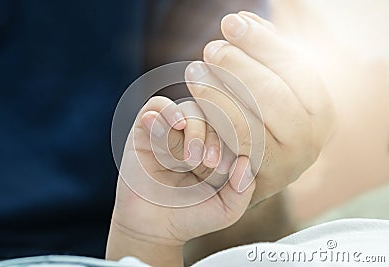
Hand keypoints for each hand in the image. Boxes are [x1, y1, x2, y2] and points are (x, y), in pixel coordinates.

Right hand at [107, 96, 254, 265]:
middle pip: (212, 115)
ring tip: (190, 157)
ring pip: (188, 109)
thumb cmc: (190, 217)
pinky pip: (156, 107)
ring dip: (194, 128)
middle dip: (213, 137)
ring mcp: (171, 132)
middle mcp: (195, 136)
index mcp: (216, 149)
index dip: (232, 140)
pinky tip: (173, 129)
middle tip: (208, 164)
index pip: (232, 128)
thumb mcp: (226, 209)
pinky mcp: (145, 131)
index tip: (223, 168)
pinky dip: (166, 112)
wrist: (153, 230)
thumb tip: (246, 162)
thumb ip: (242, 190)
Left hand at [185, 12, 334, 204]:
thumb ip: (263, 54)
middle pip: (273, 94)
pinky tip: (193, 99)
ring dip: (218, 93)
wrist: (256, 170)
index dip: (262, 43)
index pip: (296, 68)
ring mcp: (288, 164)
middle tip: (210, 48)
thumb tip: (242, 20)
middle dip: (238, 67)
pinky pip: (230, 147)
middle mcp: (312, 139)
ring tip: (195, 70)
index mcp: (322, 109)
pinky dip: (212, 120)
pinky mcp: (260, 180)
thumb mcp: (271, 85)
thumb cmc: (264, 119)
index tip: (231, 23)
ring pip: (250, 122)